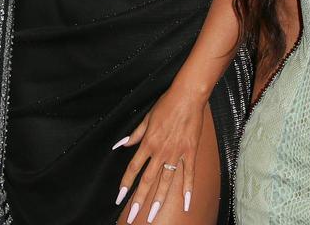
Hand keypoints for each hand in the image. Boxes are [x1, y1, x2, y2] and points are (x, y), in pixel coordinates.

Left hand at [113, 87, 205, 222]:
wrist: (187, 97)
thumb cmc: (166, 105)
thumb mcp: (146, 118)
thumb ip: (135, 134)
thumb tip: (121, 145)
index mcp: (148, 143)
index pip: (133, 168)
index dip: (126, 183)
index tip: (119, 197)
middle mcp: (160, 151)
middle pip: (147, 180)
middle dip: (139, 200)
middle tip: (132, 216)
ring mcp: (176, 154)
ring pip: (166, 182)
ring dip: (158, 201)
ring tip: (152, 216)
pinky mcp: (190, 153)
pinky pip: (188, 175)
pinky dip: (187, 190)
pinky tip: (185, 205)